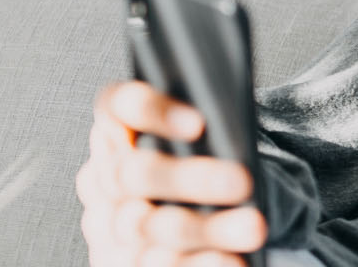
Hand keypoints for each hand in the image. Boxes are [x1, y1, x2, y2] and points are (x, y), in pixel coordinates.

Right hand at [77, 81, 265, 265]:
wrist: (197, 220)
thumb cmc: (205, 170)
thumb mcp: (204, 146)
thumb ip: (209, 134)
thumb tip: (237, 139)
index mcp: (118, 132)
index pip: (118, 106)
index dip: (150, 111)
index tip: (198, 123)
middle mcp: (105, 178)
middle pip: (135, 172)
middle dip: (190, 178)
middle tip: (241, 181)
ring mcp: (108, 225)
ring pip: (149, 226)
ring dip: (204, 228)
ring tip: (251, 227)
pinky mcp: (117, 263)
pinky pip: (152, 266)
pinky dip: (196, 264)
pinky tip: (230, 260)